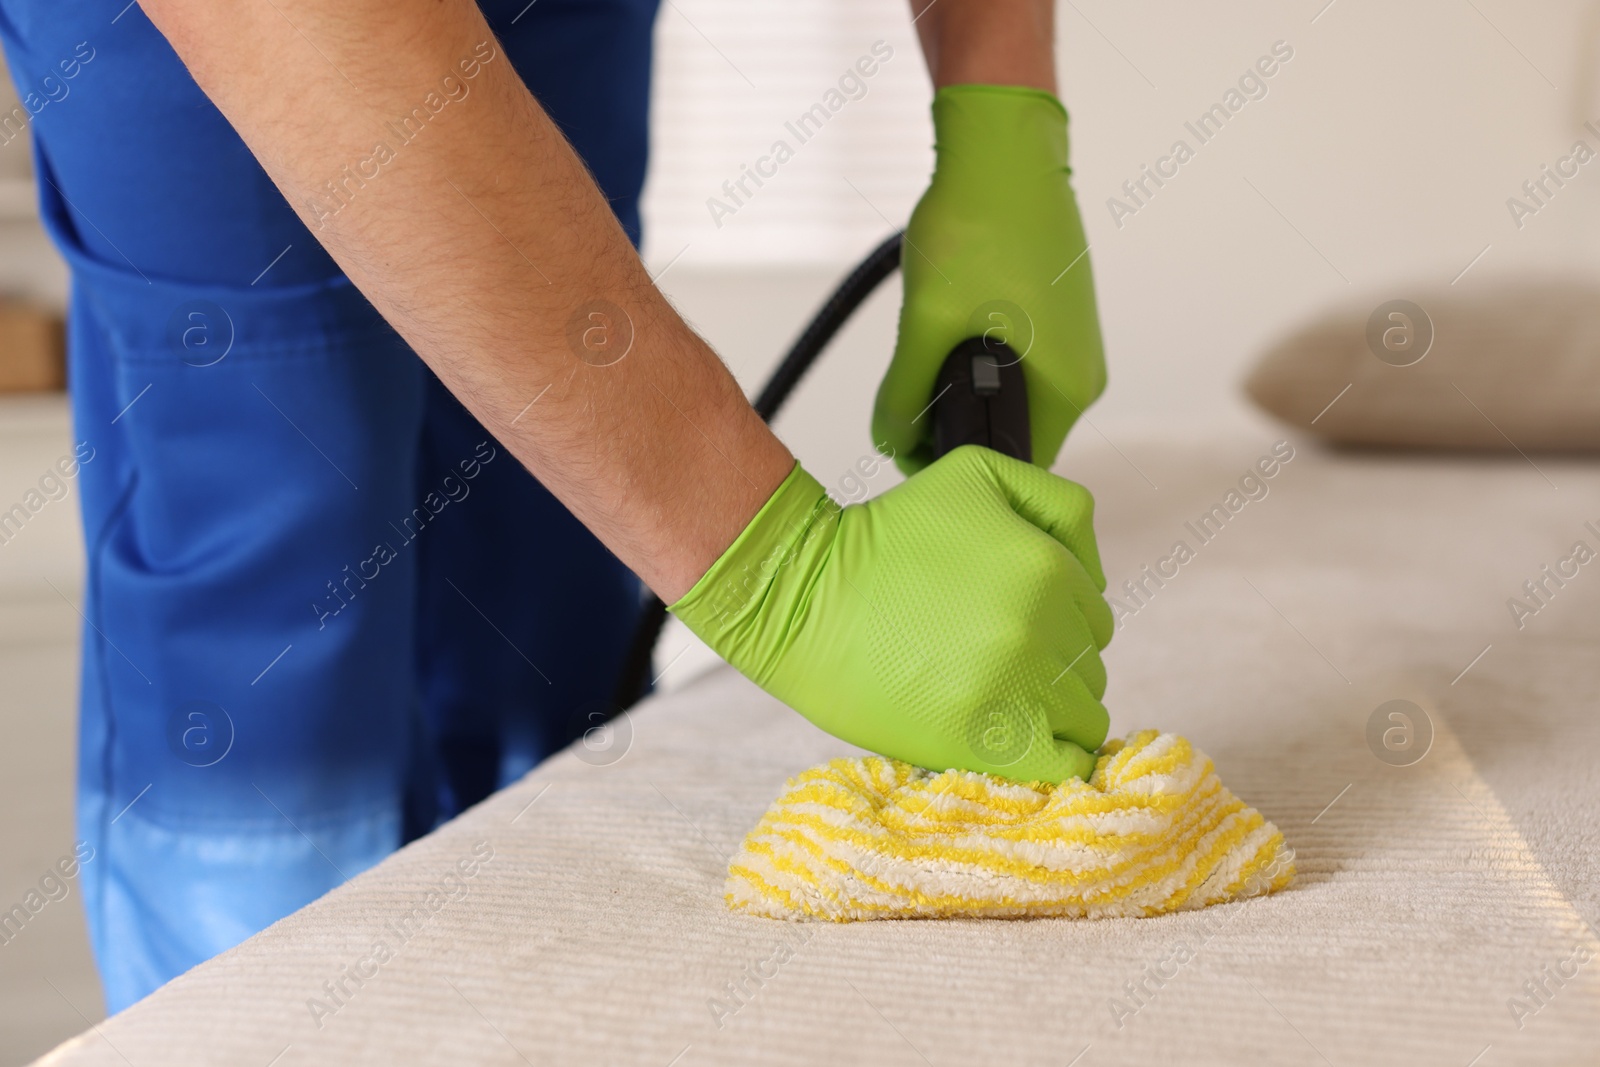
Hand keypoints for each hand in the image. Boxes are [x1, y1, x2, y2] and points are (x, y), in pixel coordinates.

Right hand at [670, 445, 1112, 782]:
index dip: (1058, 627)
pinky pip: (1063, 766)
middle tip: (993, 661)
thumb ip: (1058, 503)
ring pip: (1081, 717)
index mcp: (1049, 569)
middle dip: (1053, 668)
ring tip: (995, 699)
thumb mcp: (976, 474)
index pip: (1095, 619)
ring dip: (1048, 713)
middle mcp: (1042, 629)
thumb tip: (1095, 574)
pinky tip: (1021, 746)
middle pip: (1090, 669)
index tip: (1011, 629)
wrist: (802, 594)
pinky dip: (1055, 760)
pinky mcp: (984, 741)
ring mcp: (1016, 689)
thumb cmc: (883, 536)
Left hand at [875, 85, 1105, 474]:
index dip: (955, 463)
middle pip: (1011, 431)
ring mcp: (1074, 342)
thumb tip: (889, 440)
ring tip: (917, 365)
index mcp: (1069, 387)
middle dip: (954, 428)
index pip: (1014, 462)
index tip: (907, 451)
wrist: (1004, 150)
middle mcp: (1083, 372)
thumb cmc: (980, 227)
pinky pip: (1016, 361)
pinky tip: (944, 333)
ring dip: (960, 392)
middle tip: (901, 413)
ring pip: (1010, 395)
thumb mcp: (928, 321)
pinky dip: (975, 360)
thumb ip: (906, 392)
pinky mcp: (1058, 315)